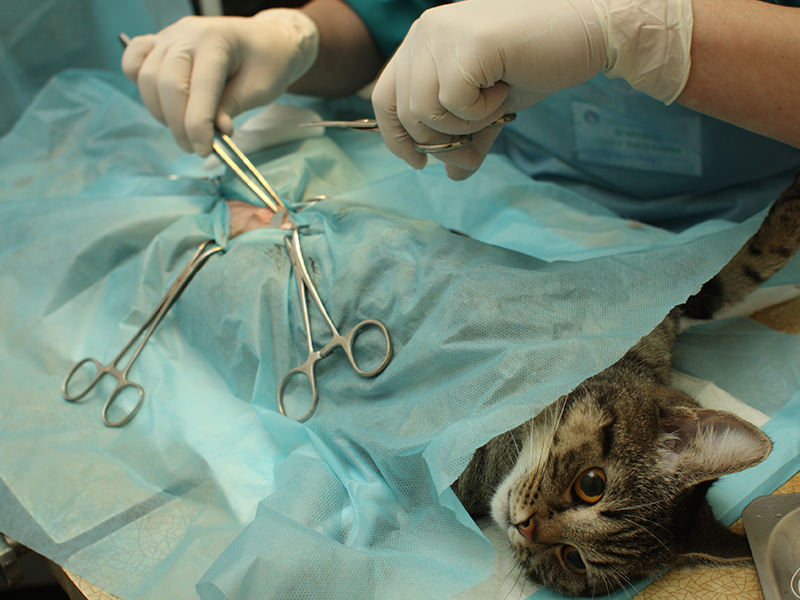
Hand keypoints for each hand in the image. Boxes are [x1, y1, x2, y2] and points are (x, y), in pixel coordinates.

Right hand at [121, 10, 318, 155]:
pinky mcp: (159, 43)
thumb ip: (233, 106)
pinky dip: (141, 87)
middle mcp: (187, 34)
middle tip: (195, 148)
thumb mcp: (261, 87)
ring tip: (184, 132)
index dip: (198, 125)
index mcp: (216, 40)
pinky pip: (134, 62)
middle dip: (179, 125)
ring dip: (161, 113)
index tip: (204, 150)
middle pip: (167, 84)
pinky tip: (162, 105)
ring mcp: (169, 36)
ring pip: (147, 77)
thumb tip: (215, 131)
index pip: (199, 87)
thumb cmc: (268, 62)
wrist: (266, 39)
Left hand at [372, 0, 691, 179]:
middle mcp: (424, 32)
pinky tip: (504, 89)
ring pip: (425, 112)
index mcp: (421, 41)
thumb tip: (453, 176)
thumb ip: (468, 138)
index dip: (397, 137)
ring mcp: (442, 34)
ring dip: (465, 124)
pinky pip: (454, 104)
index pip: (384, 98)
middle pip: (406, 113)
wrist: (585, 32)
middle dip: (443, 141)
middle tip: (481, 133)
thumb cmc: (536, 63)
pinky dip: (482, 111)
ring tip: (496, 102)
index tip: (420, 162)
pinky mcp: (468, 44)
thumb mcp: (492, 107)